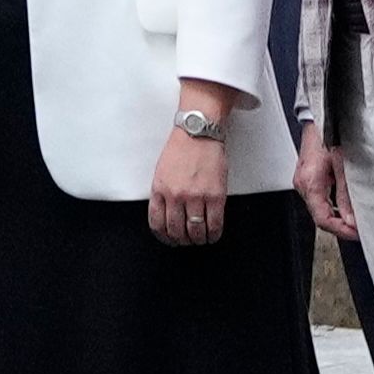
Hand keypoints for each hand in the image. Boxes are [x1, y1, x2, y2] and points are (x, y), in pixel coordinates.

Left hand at [149, 110, 233, 249]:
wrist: (198, 132)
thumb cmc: (181, 148)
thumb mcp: (161, 171)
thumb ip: (162, 193)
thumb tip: (166, 215)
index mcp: (160, 189)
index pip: (157, 224)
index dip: (164, 237)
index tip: (170, 240)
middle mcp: (175, 195)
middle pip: (176, 231)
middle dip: (182, 241)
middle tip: (187, 241)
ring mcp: (196, 196)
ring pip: (196, 231)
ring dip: (198, 240)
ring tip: (201, 238)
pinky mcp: (215, 196)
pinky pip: (214, 224)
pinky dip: (214, 234)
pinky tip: (213, 235)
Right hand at [299, 128, 354, 243]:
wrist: (321, 114)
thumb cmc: (329, 133)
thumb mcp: (343, 165)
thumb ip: (347, 194)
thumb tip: (352, 219)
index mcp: (310, 183)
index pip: (323, 219)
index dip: (342, 231)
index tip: (357, 234)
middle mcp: (303, 185)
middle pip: (321, 216)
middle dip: (341, 226)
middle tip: (361, 229)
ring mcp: (304, 181)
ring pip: (321, 209)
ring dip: (339, 216)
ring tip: (357, 219)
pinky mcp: (309, 178)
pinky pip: (321, 199)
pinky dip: (335, 205)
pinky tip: (348, 204)